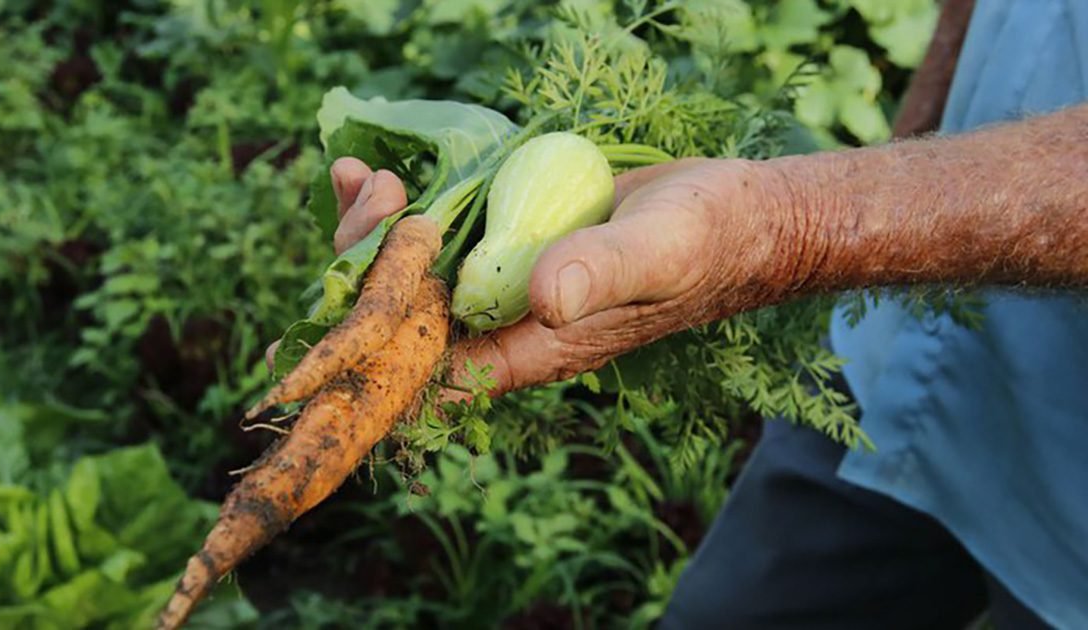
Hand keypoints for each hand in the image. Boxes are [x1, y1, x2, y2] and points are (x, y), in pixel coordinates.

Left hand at [268, 155, 791, 396]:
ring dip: (369, 232)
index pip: (428, 370)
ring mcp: (499, 282)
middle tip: (375, 195)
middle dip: (365, 264)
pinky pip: (433, 235)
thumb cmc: (705, 241)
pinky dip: (397, 209)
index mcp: (531, 350)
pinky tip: (369, 172)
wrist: (734, 215)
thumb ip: (605, 273)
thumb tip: (545, 297)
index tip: (354, 280)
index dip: (375, 339)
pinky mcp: (503, 241)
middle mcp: (503, 324)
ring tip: (359, 175)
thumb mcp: (660, 252)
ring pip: (407, 276)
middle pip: (401, 318)